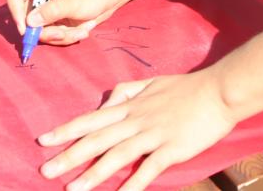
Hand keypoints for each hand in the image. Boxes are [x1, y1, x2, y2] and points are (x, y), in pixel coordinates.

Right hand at [5, 0, 122, 45]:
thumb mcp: (74, 2)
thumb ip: (52, 11)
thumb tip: (30, 22)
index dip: (16, 12)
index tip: (25, 28)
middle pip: (27, 19)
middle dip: (46, 31)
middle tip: (62, 34)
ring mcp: (49, 10)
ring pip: (42, 32)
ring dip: (62, 35)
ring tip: (81, 30)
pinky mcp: (58, 21)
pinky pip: (54, 36)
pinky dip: (68, 36)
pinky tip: (84, 30)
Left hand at [37, 68, 236, 190]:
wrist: (219, 90)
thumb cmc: (187, 87)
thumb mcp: (151, 83)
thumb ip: (126, 92)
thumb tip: (106, 102)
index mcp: (131, 105)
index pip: (92, 118)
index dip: (67, 130)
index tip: (44, 140)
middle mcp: (137, 119)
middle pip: (97, 139)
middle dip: (69, 156)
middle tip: (45, 170)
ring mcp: (154, 134)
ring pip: (116, 155)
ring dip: (92, 173)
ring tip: (72, 189)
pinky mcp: (172, 148)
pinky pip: (148, 168)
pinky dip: (132, 183)